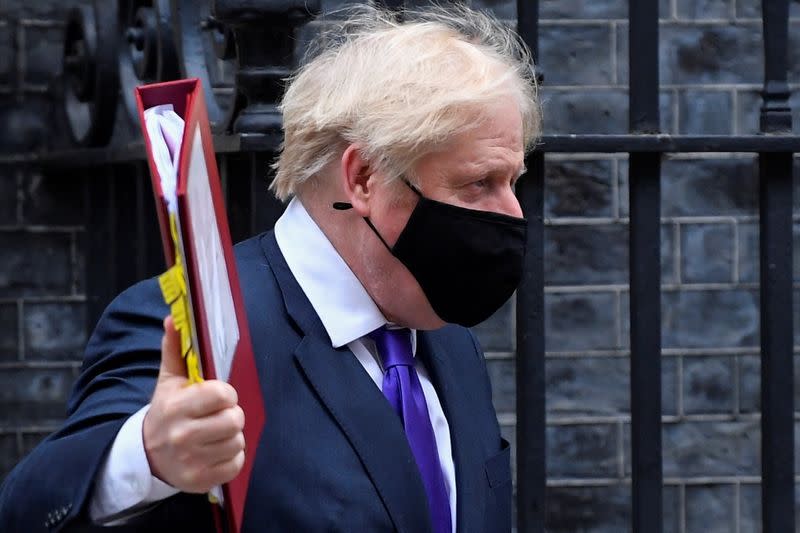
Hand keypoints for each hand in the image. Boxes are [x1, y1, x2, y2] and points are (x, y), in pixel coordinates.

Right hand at [142, 316, 244, 492]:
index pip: (221, 394)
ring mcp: (191, 461)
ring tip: (215, 433)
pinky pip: (236, 463)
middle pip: (234, 419)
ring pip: (237, 441)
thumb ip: (174, 349)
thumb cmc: (167, 411)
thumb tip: (173, 318)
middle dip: (231, 415)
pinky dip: (231, 457)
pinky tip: (215, 451)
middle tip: (217, 416)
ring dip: (232, 436)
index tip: (217, 396)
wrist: (147, 456)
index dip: (225, 393)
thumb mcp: (168, 381)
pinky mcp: (200, 481)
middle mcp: (182, 436)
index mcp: (176, 407)